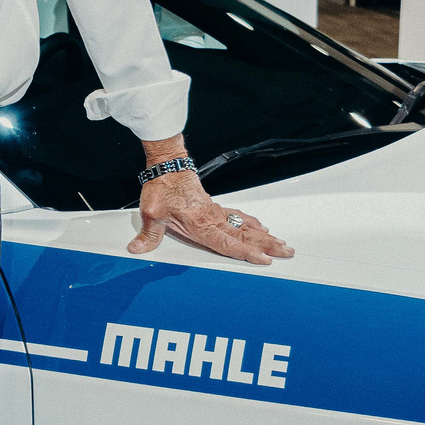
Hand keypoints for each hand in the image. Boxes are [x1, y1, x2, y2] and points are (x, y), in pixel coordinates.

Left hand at [129, 170, 291, 266]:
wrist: (168, 165)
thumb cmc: (162, 187)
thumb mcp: (151, 213)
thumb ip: (148, 235)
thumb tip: (137, 249)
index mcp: (201, 225)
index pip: (229, 243)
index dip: (248, 253)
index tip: (266, 260)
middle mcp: (213, 219)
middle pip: (246, 236)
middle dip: (268, 246)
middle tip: (287, 252)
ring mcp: (215, 212)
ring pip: (245, 226)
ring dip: (264, 236)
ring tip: (281, 242)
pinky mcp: (213, 205)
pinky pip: (237, 216)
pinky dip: (251, 223)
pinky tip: (260, 226)